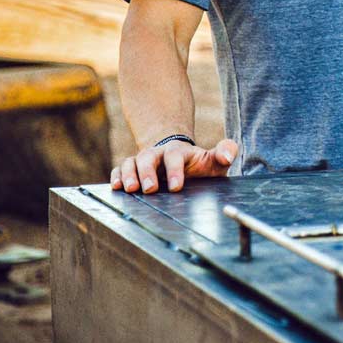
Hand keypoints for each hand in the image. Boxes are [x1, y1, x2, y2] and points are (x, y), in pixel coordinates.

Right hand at [111, 138, 238, 193]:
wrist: (183, 162)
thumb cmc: (200, 165)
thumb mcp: (214, 160)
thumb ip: (225, 152)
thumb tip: (227, 156)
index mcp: (179, 152)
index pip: (174, 156)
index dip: (174, 170)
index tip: (176, 187)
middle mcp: (158, 154)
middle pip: (148, 157)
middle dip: (146, 172)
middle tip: (149, 189)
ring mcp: (144, 162)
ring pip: (131, 162)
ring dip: (128, 174)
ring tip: (129, 189)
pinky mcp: (133, 171)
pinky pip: (120, 169)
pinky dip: (116, 176)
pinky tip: (116, 187)